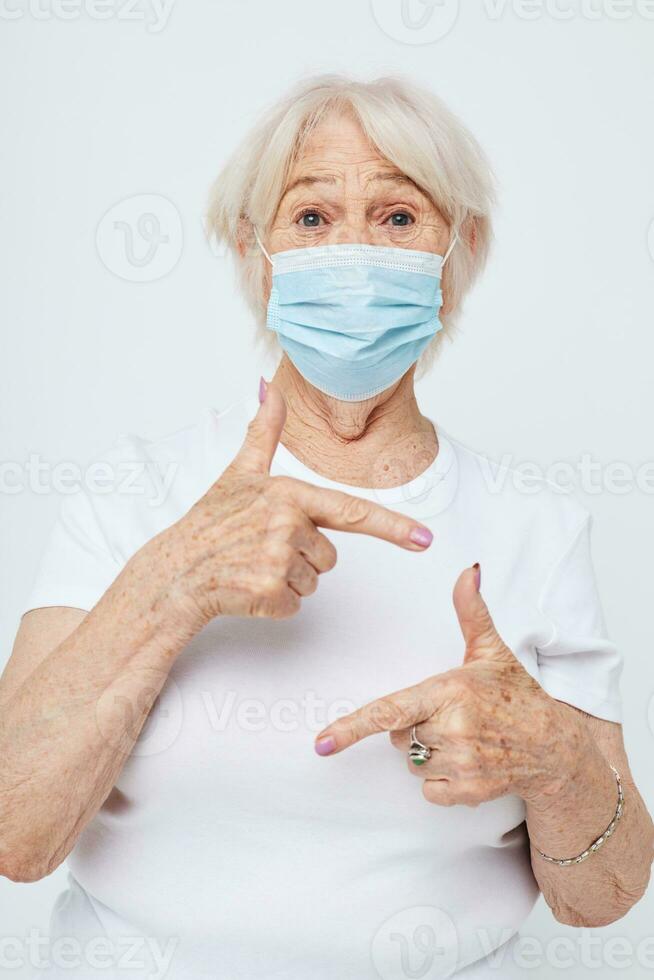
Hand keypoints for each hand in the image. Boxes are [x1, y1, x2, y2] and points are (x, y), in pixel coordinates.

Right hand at [155, 382, 433, 629]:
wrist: (173, 571)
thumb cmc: (209, 523)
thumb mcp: (238, 473)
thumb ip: (263, 431)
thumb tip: (270, 388)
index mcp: (288, 494)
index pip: (352, 511)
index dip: (394, 526)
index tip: (426, 539)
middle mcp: (286, 524)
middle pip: (329, 556)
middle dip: (301, 557)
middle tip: (260, 548)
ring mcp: (277, 559)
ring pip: (313, 581)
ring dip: (287, 580)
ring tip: (251, 565)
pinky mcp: (268, 592)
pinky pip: (296, 604)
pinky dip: (275, 603)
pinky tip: (247, 587)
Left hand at [314, 565, 583, 805]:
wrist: (554, 747)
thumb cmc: (517, 695)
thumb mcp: (492, 650)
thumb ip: (471, 611)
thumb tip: (470, 570)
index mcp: (450, 691)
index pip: (391, 711)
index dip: (352, 727)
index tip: (322, 743)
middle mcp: (453, 728)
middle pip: (399, 735)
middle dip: (417, 727)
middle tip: (453, 717)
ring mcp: (461, 763)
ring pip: (411, 763)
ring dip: (428, 754)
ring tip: (464, 738)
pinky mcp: (468, 792)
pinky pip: (428, 790)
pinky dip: (441, 781)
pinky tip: (468, 762)